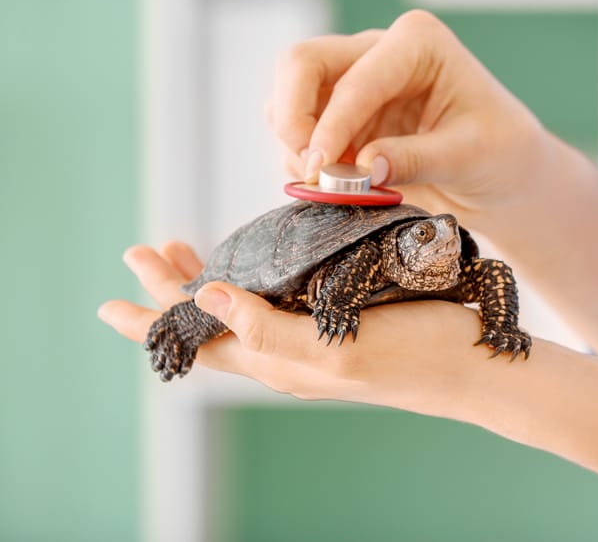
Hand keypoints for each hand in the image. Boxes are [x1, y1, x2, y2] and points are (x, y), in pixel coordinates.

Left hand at [98, 241, 482, 414]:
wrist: (472, 364)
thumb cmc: (414, 356)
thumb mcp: (335, 348)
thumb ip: (266, 328)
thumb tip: (202, 299)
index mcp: (277, 360)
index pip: (195, 342)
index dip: (149, 321)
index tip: (108, 300)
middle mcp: (287, 350)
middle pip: (212, 321)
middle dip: (172, 288)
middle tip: (144, 250)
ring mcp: (313, 335)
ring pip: (243, 307)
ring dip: (209, 280)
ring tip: (185, 252)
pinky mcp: (339, 317)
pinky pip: (279, 297)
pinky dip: (254, 275)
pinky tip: (261, 259)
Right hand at [270, 10, 553, 225]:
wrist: (502, 172)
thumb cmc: (500, 151)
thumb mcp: (470, 157)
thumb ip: (417, 159)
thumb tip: (364, 168)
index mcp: (418, 43)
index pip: (357, 78)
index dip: (332, 125)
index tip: (321, 168)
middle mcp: (378, 50)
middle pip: (301, 64)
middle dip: (294, 119)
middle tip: (311, 171)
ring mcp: (354, 80)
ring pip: (287, 96)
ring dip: (296, 144)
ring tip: (332, 186)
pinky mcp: (340, 114)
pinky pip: (295, 129)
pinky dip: (301, 159)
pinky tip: (335, 186)